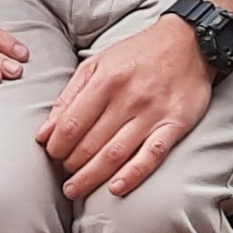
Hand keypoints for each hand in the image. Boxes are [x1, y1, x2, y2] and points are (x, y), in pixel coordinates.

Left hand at [46, 5, 217, 198]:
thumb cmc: (138, 54)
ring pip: (116, 153)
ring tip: (76, 189)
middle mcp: (129, 97)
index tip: (52, 155)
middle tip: (63, 174)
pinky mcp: (175, 124)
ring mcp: (153, 113)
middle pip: (90, 142)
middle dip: (71, 164)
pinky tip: (115, 189)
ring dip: (91, 176)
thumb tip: (44, 133)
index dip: (56, 145)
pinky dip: (133, 175)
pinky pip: (152, 155)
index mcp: (107, 79)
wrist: (188, 42)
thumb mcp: (98, 63)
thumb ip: (69, 97)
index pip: (71, 123)